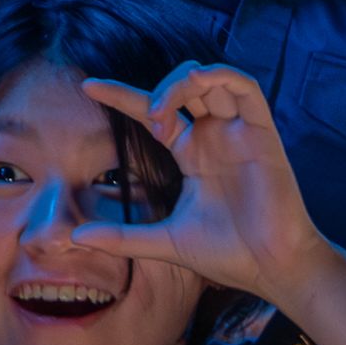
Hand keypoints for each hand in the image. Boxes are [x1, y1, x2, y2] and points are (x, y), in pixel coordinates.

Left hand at [66, 65, 333, 301]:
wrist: (270, 268)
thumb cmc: (226, 254)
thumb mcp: (163, 242)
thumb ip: (122, 237)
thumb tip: (75, 237)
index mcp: (193, 154)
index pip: (153, 113)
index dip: (121, 96)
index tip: (88, 87)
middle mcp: (215, 137)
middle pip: (182, 88)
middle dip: (158, 91)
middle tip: (149, 118)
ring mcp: (239, 133)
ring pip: (211, 80)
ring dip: (182, 82)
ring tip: (163, 109)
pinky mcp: (263, 134)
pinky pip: (247, 88)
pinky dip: (222, 76)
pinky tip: (198, 84)